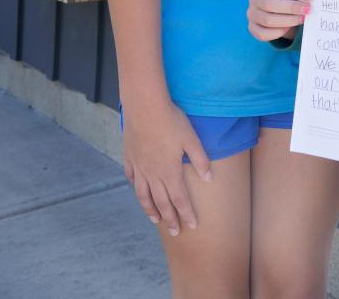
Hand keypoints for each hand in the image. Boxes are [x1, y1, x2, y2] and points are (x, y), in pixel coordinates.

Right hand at [121, 96, 211, 235]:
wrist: (144, 107)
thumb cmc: (171, 121)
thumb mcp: (191, 139)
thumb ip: (200, 160)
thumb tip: (209, 178)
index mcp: (170, 171)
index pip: (180, 199)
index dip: (186, 214)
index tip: (192, 226)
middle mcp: (153, 174)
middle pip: (162, 202)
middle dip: (170, 218)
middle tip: (176, 232)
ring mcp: (139, 167)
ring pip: (144, 195)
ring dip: (150, 209)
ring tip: (156, 220)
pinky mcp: (129, 158)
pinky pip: (132, 178)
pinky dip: (136, 188)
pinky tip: (139, 192)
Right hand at [247, 0, 311, 41]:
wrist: (278, 9)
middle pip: (269, 4)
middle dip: (291, 8)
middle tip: (307, 10)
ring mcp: (251, 13)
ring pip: (267, 20)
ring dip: (288, 20)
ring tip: (302, 19)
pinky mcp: (252, 27)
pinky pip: (263, 34)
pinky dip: (277, 32)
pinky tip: (289, 28)